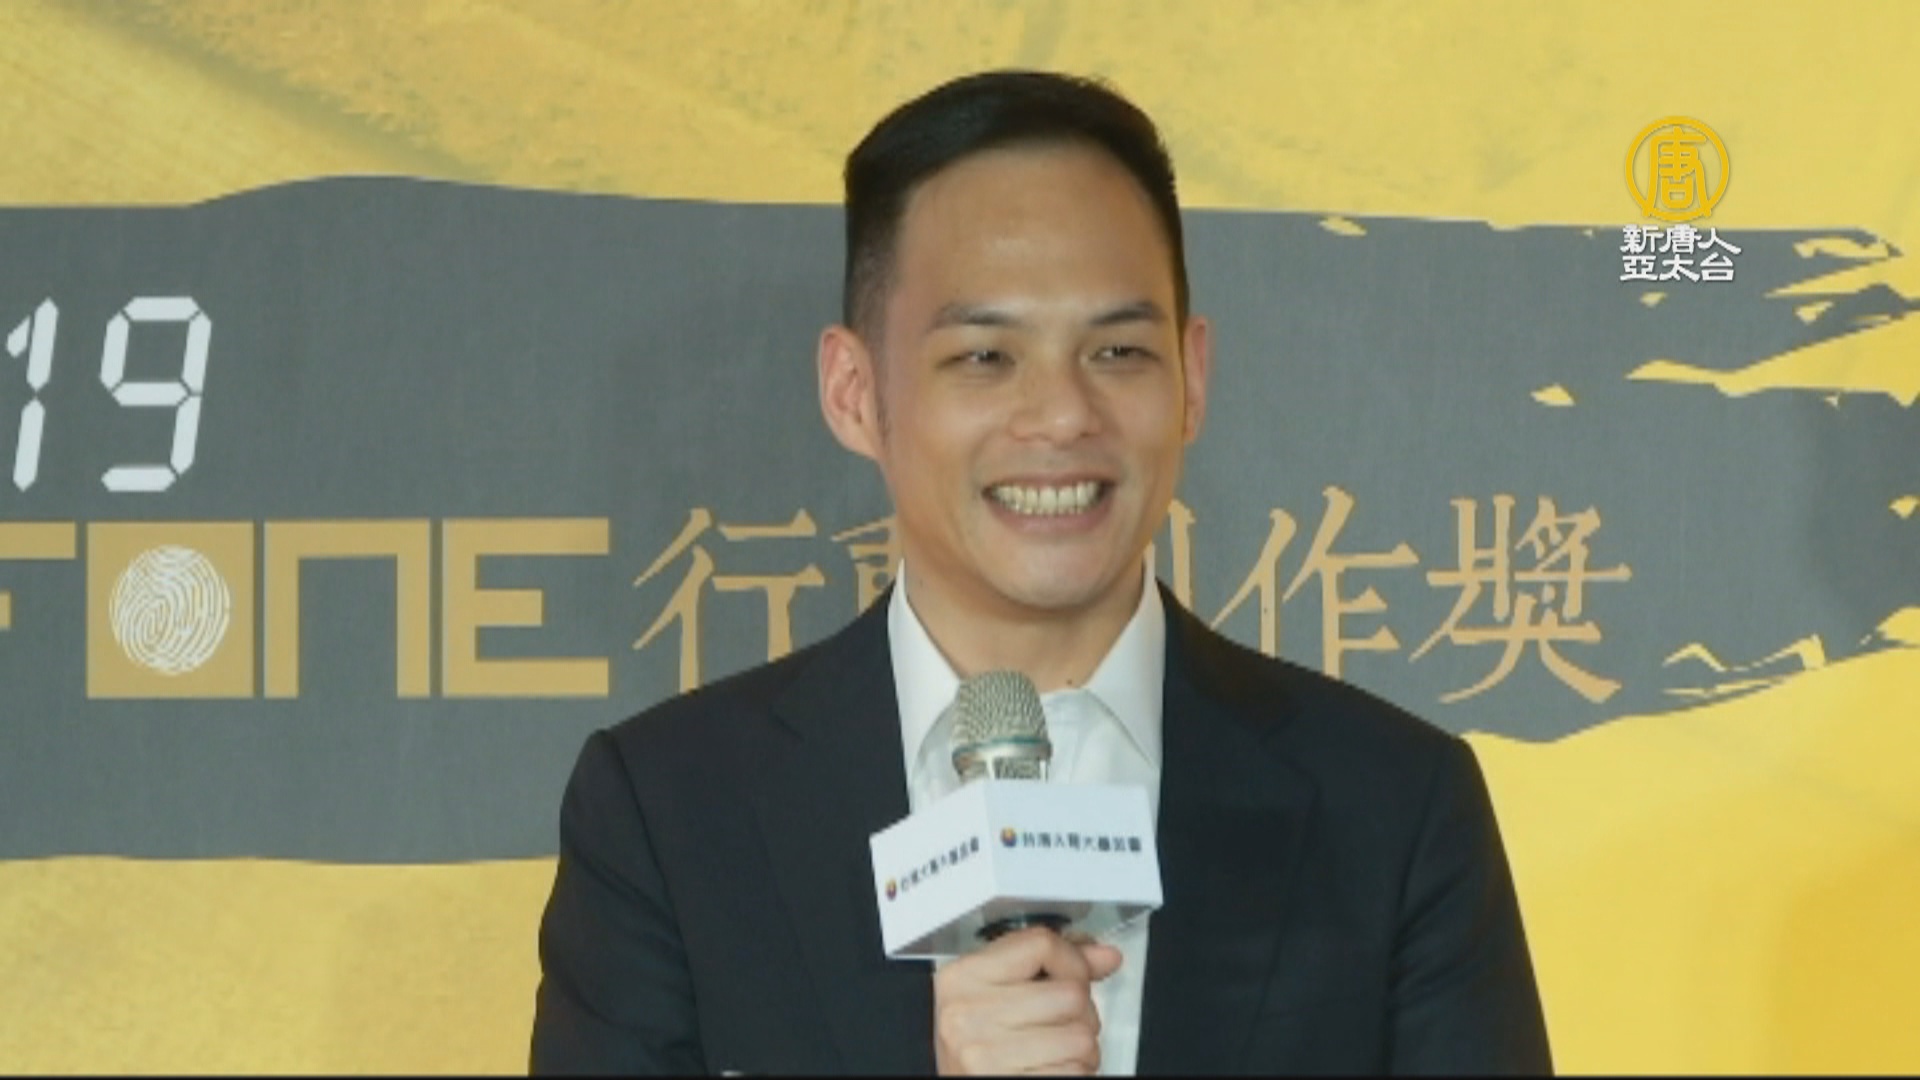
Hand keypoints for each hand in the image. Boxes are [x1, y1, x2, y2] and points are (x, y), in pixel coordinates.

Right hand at [932, 927, 1122, 1074]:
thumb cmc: (981, 1050)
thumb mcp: (998, 996)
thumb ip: (1049, 967)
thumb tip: (1104, 955)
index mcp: (961, 978)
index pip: (1040, 944)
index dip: (1074, 960)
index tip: (1079, 973)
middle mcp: (965, 1015)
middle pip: (1070, 993)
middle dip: (1081, 1013)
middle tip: (1059, 1025)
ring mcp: (984, 1055)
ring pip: (1081, 1036)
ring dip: (1082, 1049)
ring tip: (1055, 1052)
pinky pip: (1076, 1071)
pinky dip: (1076, 1073)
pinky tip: (1051, 1070)